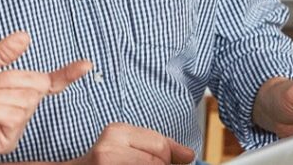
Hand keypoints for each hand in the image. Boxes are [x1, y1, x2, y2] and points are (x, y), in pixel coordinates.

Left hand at [0, 31, 91, 162]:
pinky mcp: (7, 140)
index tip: (87, 64)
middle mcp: (19, 106)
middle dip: (9, 78)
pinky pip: (14, 116)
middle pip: (37, 84)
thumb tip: (25, 36)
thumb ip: (2, 53)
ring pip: (26, 100)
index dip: (68, 74)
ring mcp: (15, 125)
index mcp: (14, 88)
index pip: (48, 82)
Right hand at [71, 122, 194, 164]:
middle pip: (158, 158)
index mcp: (118, 131)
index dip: (169, 159)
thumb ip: (159, 148)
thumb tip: (189, 155)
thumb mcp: (129, 149)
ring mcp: (105, 159)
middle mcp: (110, 144)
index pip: (161, 145)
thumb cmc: (103, 164)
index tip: (168, 163)